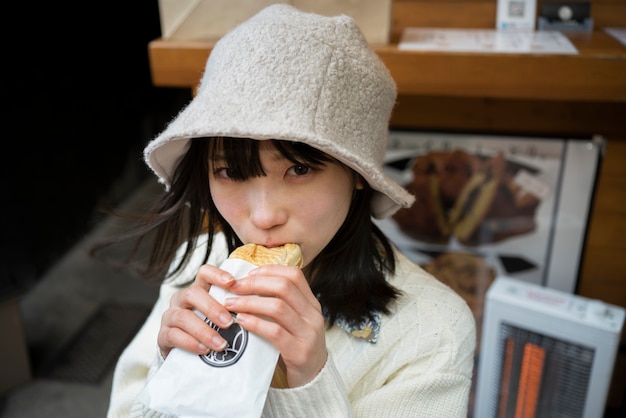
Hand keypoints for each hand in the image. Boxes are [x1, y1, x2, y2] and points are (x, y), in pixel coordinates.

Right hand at [157, 264, 235, 358]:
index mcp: (198, 290)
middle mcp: (182, 299)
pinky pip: (173, 335)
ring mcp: (170, 316)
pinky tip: (204, 350)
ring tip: (221, 343)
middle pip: (193, 294)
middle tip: (229, 322)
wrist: (186, 357)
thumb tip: (258, 305)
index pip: (204, 273)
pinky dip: (191, 343)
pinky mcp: (162, 335)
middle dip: (212, 308)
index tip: (232, 282)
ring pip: (183, 317)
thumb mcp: (221, 318)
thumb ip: (233, 309)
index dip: (217, 274)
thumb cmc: (211, 331)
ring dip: (204, 331)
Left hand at [223, 265, 326, 387]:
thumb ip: (280, 304)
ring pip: (278, 307)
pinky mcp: (300, 352)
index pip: (294, 275)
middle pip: (284, 287)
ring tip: (230, 304)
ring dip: (249, 303)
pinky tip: (241, 321)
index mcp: (311, 304)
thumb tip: (248, 284)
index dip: (269, 270)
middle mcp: (313, 315)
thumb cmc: (295, 346)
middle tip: (233, 288)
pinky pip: (275, 332)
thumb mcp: (293, 321)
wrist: (312, 379)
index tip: (247, 275)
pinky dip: (255, 324)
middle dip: (254, 284)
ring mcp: (309, 333)